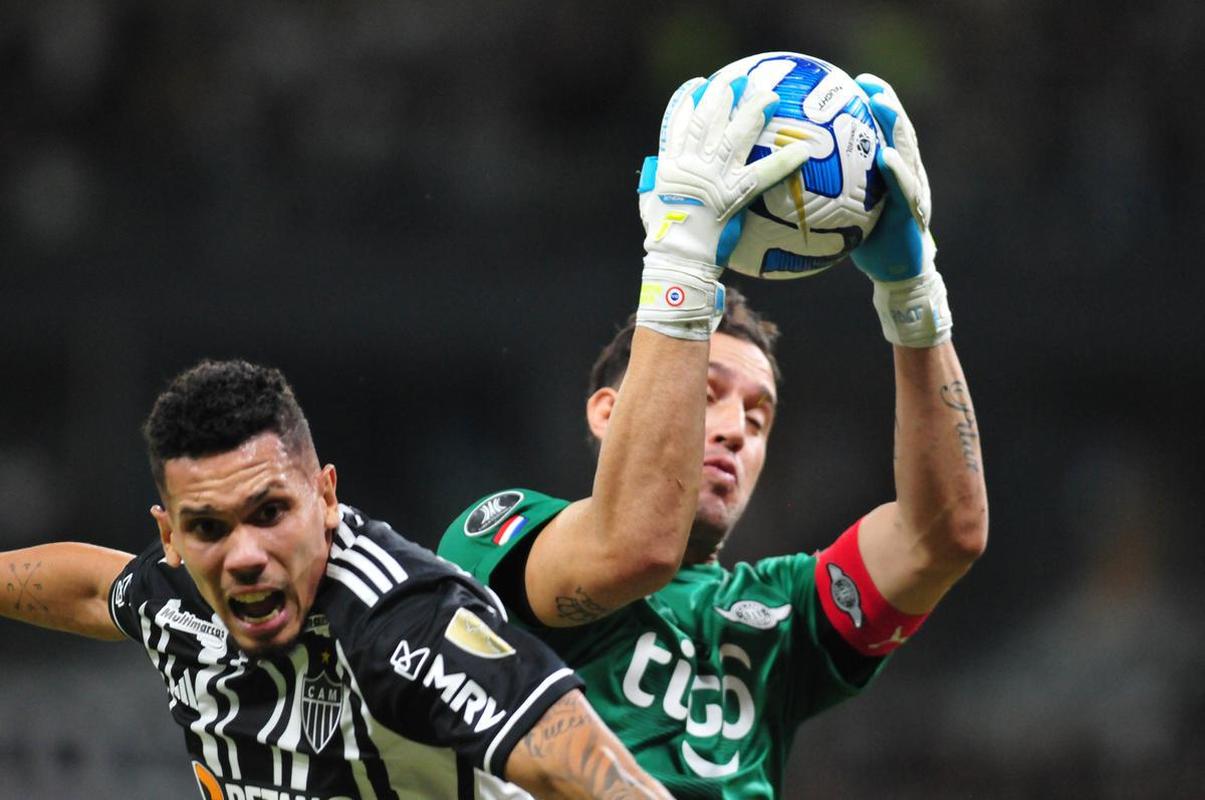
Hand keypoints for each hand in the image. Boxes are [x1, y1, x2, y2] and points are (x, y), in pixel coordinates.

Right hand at [635, 76, 809, 338]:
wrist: (675, 256)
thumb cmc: (662, 238)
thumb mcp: (651, 206)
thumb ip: (658, 185)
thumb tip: (661, 176)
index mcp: (672, 164)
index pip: (679, 124)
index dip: (688, 102)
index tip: (699, 84)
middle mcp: (692, 163)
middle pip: (709, 121)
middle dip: (723, 96)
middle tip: (738, 79)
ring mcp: (713, 176)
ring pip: (735, 137)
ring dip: (753, 114)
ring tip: (769, 96)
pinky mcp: (733, 194)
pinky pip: (764, 174)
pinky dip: (784, 162)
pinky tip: (804, 150)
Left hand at [849, 74, 951, 346]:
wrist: (897, 274)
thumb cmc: (866, 242)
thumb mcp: (842, 213)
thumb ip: (826, 192)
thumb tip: (784, 178)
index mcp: (889, 170)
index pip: (880, 130)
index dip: (871, 103)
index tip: (851, 81)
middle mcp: (904, 174)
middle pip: (897, 130)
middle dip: (887, 102)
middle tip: (867, 82)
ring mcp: (913, 191)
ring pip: (907, 150)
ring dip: (895, 124)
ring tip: (881, 103)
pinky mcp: (913, 213)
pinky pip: (905, 189)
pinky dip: (897, 171)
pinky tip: (886, 157)